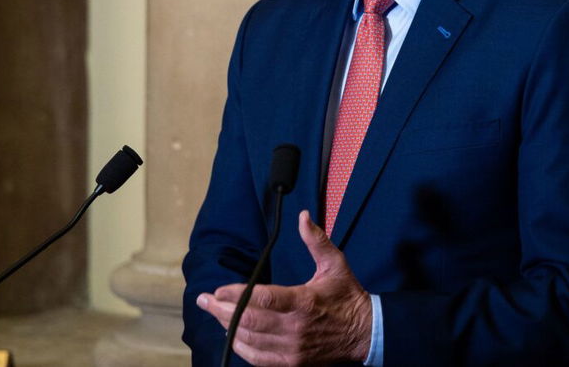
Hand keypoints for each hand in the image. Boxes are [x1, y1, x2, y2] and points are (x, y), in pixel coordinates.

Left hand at [196, 210, 372, 365]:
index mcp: (303, 301)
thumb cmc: (347, 296)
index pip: (262, 298)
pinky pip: (259, 358)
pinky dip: (242, 347)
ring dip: (227, 327)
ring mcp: (293, 348)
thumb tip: (302, 217)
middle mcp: (295, 327)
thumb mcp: (335, 264)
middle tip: (203, 301)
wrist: (364, 333)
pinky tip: (231, 335)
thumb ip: (316, 241)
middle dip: (221, 310)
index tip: (217, 290)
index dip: (236, 294)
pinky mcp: (292, 362)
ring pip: (250, 339)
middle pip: (249, 321)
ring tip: (213, 313)